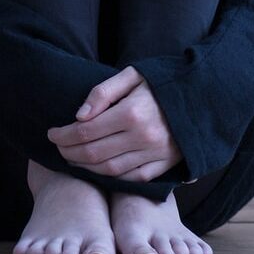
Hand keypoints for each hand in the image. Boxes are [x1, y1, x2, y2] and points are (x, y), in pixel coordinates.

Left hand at [45, 66, 182, 181]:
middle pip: (93, 153)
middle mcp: (143, 137)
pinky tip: (98, 170)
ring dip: (85, 168)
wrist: (202, 96)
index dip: (63, 135)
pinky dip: (112, 178)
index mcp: (131, 113)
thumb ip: (102, 92)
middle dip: (68, 153)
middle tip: (57, 148)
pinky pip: (133, 178)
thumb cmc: (161, 83)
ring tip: (72, 159)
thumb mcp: (131, 75)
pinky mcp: (166, 165)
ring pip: (110, 170)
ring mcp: (155, 154)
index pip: (85, 131)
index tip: (51, 134)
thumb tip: (79, 116)